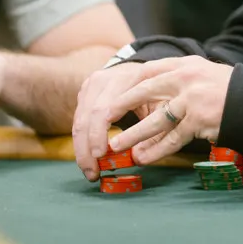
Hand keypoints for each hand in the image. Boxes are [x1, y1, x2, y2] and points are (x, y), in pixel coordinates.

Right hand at [72, 61, 156, 180]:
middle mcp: (105, 79)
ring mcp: (92, 84)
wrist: (148, 70)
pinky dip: (81, 141)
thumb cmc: (160, 92)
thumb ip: (154, 130)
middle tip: (92, 173)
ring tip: (89, 171)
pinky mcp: (85, 91)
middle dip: (86, 148)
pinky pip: (78, 119)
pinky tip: (88, 158)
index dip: (99, 135)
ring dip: (81, 148)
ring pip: (79, 119)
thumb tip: (138, 159)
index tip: (101, 157)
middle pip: (87, 116)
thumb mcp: (164, 107)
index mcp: (127, 79)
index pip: (104, 109)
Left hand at [105, 57, 232, 166]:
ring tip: (117, 147)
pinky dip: (156, 150)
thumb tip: (149, 95)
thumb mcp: (203, 75)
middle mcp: (187, 78)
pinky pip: (172, 138)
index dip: (125, 86)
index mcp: (185, 65)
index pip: (146, 72)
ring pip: (155, 119)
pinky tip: (144, 158)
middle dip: (120, 108)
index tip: (109, 98)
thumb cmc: (230, 92)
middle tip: (102, 121)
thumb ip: (179, 81)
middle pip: (144, 92)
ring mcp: (193, 99)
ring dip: (133, 135)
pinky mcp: (200, 120)